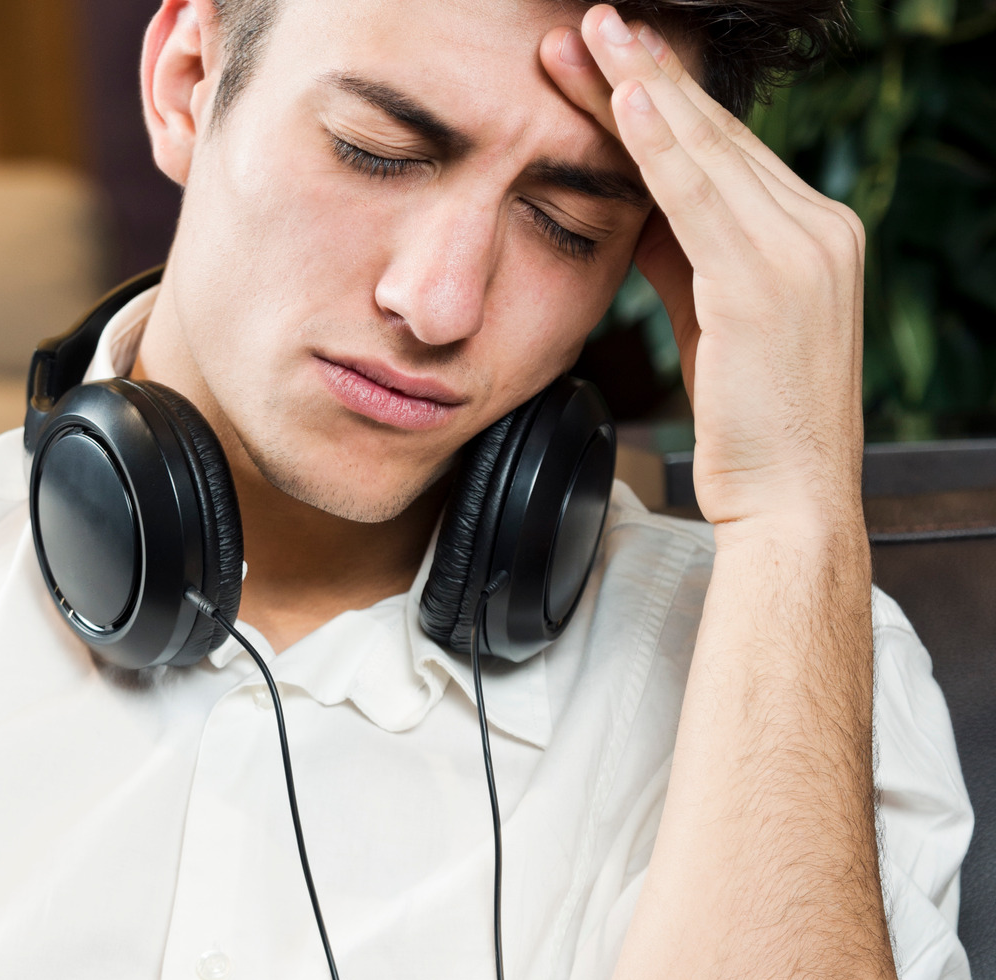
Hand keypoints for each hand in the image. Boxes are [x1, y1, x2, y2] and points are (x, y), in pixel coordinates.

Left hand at [541, 6, 866, 534]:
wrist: (789, 499)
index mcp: (811, 235)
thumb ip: (683, 256)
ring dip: (642, 89)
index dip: (663, 99)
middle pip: (715, 136)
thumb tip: (634, 204)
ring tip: (592, 36)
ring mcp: (802, 251)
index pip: (723, 150)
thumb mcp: (711, 321)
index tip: (609, 55)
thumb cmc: (748, 419)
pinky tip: (623, 100)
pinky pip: (700, 198)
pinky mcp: (768, 283)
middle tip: (592, 20)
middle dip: (647, 75)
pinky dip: (660, 146)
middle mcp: (819, 229)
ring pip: (707, 152)